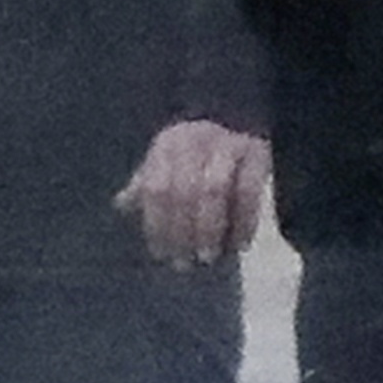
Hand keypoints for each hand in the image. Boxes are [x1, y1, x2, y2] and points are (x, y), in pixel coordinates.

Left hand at [116, 119, 270, 269]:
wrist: (251, 119)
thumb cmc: (203, 154)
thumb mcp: (172, 164)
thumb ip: (149, 184)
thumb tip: (122, 204)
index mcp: (169, 143)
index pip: (156, 188)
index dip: (157, 224)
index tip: (163, 254)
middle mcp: (197, 137)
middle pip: (183, 191)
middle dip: (183, 231)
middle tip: (186, 263)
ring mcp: (230, 142)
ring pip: (213, 190)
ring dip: (210, 228)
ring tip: (209, 257)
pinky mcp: (260, 151)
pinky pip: (249, 191)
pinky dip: (244, 221)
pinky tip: (240, 244)